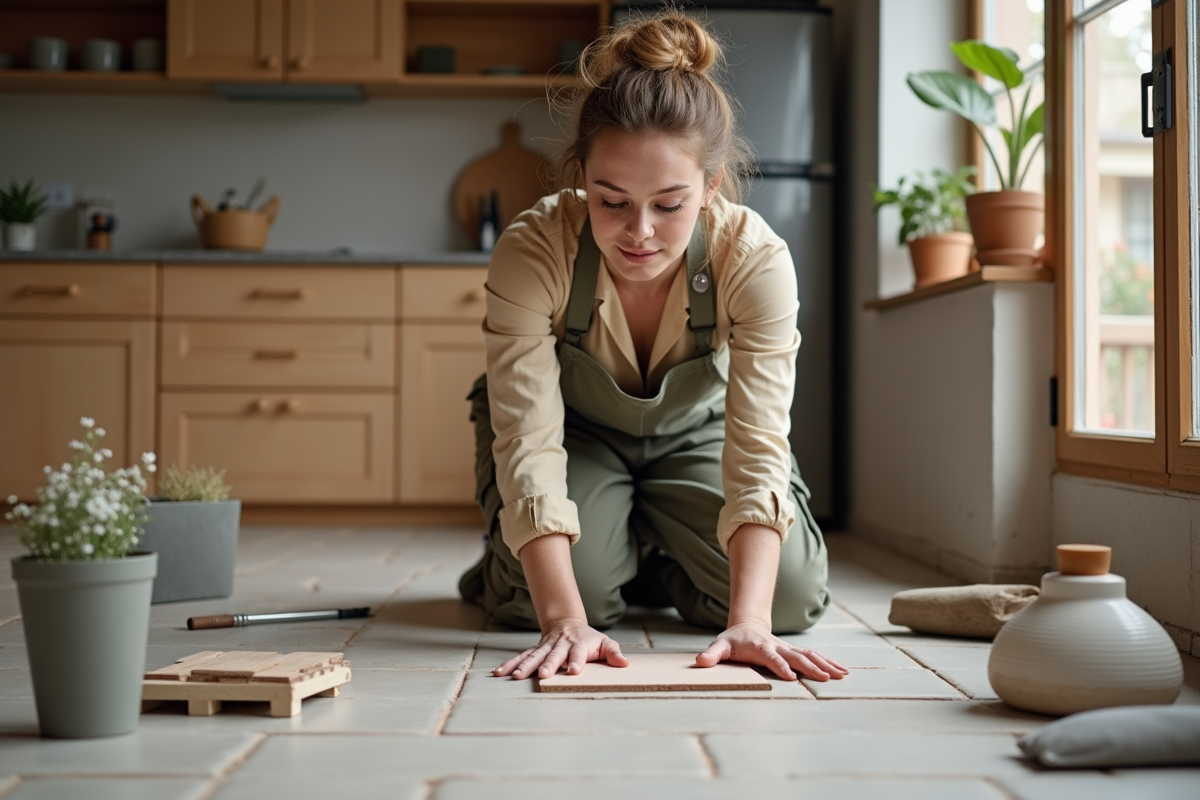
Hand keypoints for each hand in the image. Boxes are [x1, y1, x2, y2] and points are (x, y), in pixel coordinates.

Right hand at [494, 618, 629, 679]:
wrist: (567, 623)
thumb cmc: (589, 638)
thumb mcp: (605, 643)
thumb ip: (613, 653)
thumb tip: (624, 664)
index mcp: (578, 644)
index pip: (578, 653)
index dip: (576, 661)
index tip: (574, 671)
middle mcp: (560, 645)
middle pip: (553, 655)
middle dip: (548, 665)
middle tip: (544, 675)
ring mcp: (546, 647)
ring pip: (534, 656)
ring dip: (525, 666)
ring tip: (516, 677)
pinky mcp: (535, 650)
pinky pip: (522, 657)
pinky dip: (511, 664)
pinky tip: (500, 673)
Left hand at [695, 620, 848, 681]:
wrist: (747, 625)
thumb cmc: (733, 640)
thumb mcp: (719, 646)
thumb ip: (712, 654)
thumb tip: (700, 662)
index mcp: (759, 647)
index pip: (771, 658)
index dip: (780, 666)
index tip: (791, 677)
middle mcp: (777, 646)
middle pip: (796, 656)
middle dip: (811, 667)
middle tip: (826, 678)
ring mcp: (787, 648)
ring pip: (809, 655)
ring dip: (825, 664)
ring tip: (841, 674)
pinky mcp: (794, 651)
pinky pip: (813, 655)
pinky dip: (828, 662)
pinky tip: (842, 670)